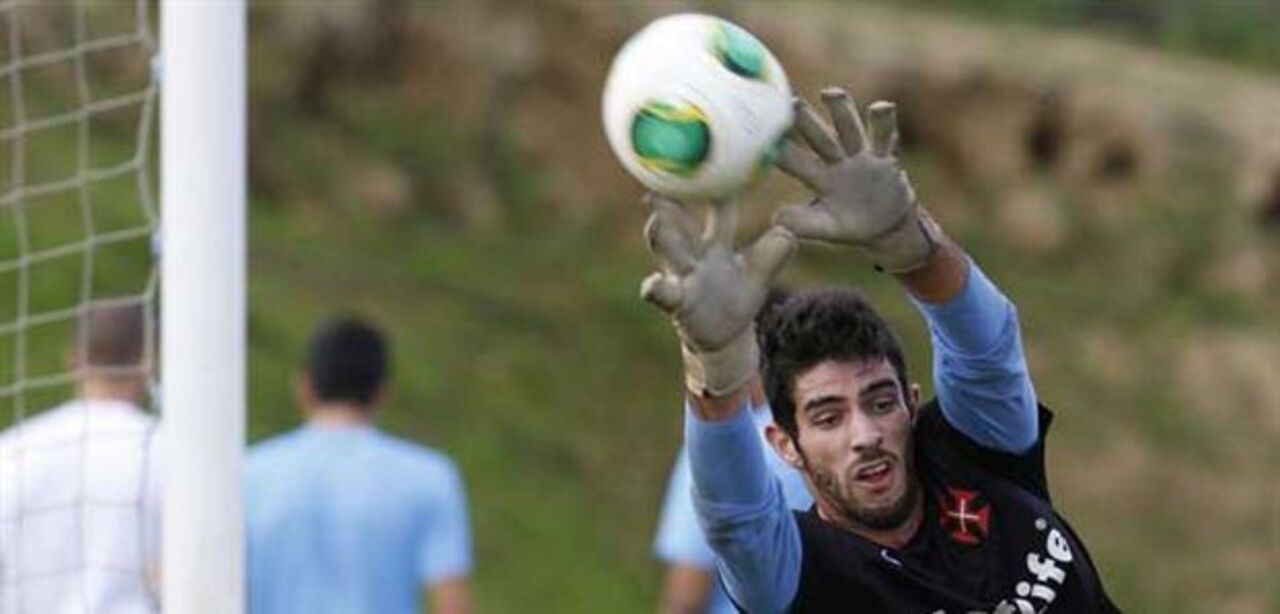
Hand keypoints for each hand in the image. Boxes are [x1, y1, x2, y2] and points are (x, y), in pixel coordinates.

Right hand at [639, 193, 795, 395]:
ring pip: (668, 252)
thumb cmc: (737, 295)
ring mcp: (681, 277)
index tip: (714, 155)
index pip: (717, 206)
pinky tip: (651, 284)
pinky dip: (656, 289)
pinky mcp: (676, 303)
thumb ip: (773, 254)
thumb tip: (789, 233)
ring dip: (660, 236)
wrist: (723, 336)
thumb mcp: (759, 274)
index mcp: (716, 242)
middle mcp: (693, 254)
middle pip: (681, 222)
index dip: (718, 183)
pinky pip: (663, 294)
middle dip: (672, 200)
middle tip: (665, 175)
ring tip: (655, 222)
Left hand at [774, 88, 940, 272]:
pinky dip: (884, 124)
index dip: (781, 150)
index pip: (795, 161)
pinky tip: (881, 106)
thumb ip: (803, 224)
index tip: (763, 136)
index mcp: (818, 178)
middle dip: (806, 120)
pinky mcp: (886, 159)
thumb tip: (774, 219)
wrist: (886, 227)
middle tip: (791, 102)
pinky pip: (884, 139)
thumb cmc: (850, 225)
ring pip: (849, 130)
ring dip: (841, 111)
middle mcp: (837, 161)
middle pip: (819, 137)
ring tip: (830, 92)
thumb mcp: (827, 228)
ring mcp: (861, 157)